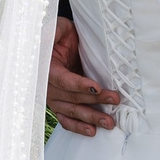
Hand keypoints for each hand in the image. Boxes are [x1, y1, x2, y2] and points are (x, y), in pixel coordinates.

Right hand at [47, 18, 121, 134]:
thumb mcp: (56, 28)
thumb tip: (52, 34)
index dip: (79, 85)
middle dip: (94, 101)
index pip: (63, 80)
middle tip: (114, 100)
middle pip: (72, 97)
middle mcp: (47, 87)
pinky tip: (92, 131)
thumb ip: (54, 32)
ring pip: (72, 111)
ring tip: (109, 123)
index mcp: (45, 68)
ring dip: (91, 118)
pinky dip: (78, 126)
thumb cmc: (58, 34)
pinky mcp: (59, 104)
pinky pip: (67, 119)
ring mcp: (53, 98)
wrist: (56, 43)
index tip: (96, 87)